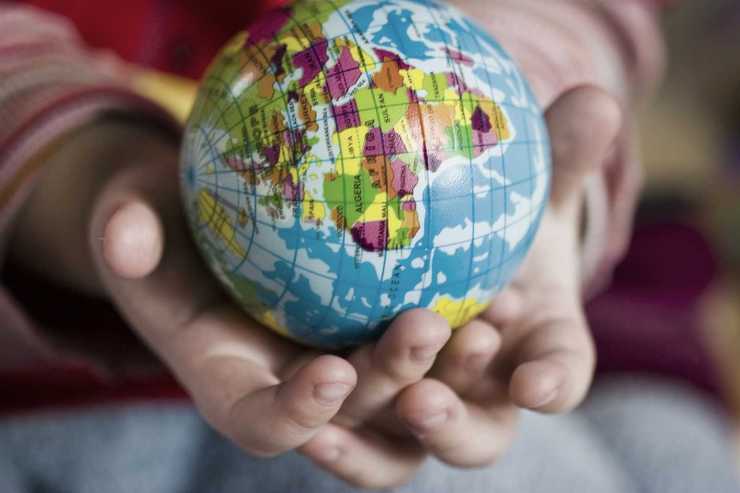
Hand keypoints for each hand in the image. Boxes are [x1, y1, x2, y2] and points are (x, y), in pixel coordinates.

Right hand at [8, 118, 450, 488]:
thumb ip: (124, 229)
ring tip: (490, 323)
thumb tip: (122, 236)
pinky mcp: (386, 331)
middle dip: (391, 383)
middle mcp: (298, 385)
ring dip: (451, 374)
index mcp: (233, 379)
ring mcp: (349, 362)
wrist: (213, 213)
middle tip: (427, 326)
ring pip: (410, 395)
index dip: (296, 415)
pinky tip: (507, 291)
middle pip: (354, 413)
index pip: (263, 422)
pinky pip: (438, 345)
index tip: (331, 373)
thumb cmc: (165, 217)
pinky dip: (470, 329)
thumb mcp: (132, 211)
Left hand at [380, 0, 649, 469]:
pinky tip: (310, 419)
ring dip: (389, 425)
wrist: (435, 240)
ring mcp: (422, 405)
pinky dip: (335, 433)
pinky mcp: (365, 408)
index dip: (553, 382)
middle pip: (480, 434)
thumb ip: (557, 155)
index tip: (537, 382)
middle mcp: (479, 392)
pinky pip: (351, 434)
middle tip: (426, 399)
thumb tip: (597, 99)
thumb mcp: (520, 186)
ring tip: (365, 399)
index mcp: (532, 348)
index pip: (557, 372)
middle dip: (458, 423)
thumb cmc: (491, 218)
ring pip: (410, 441)